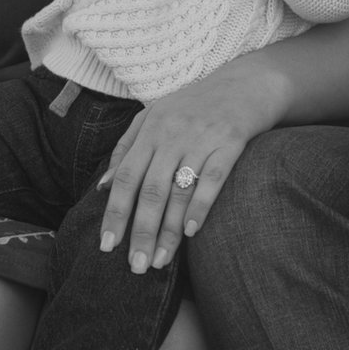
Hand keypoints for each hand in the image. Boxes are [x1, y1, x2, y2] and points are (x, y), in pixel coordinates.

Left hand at [98, 61, 271, 271]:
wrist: (245, 82)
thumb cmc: (196, 105)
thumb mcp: (155, 116)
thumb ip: (127, 148)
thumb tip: (103, 185)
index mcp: (151, 129)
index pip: (126, 177)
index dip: (115, 212)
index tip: (107, 246)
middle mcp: (173, 133)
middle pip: (151, 190)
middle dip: (141, 231)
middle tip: (136, 267)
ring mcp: (202, 137)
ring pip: (180, 189)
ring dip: (169, 229)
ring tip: (160, 261)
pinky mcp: (231, 141)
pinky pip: (214, 176)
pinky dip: (201, 204)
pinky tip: (192, 231)